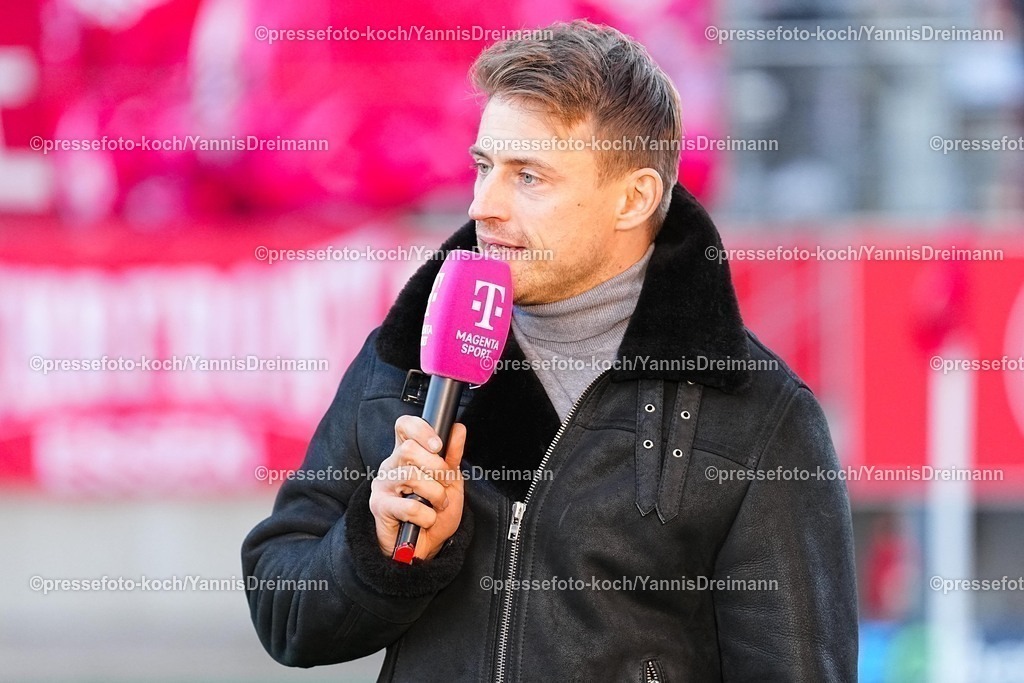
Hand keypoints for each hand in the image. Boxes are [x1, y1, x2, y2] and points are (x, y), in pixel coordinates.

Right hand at [369, 415, 466, 560]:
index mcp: (406, 455)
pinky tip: (425, 520)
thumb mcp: (450, 482)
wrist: (425, 546)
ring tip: (437, 504)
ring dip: (434, 493)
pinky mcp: (379, 506)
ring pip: (411, 475)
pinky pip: (410, 506)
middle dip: (436, 468)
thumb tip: (458, 428)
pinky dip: (426, 516)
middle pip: (408, 449)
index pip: (404, 426)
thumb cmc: (434, 512)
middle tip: (444, 484)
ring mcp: (383, 485)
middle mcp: (391, 465)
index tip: (438, 445)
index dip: (421, 430)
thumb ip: (452, 455)